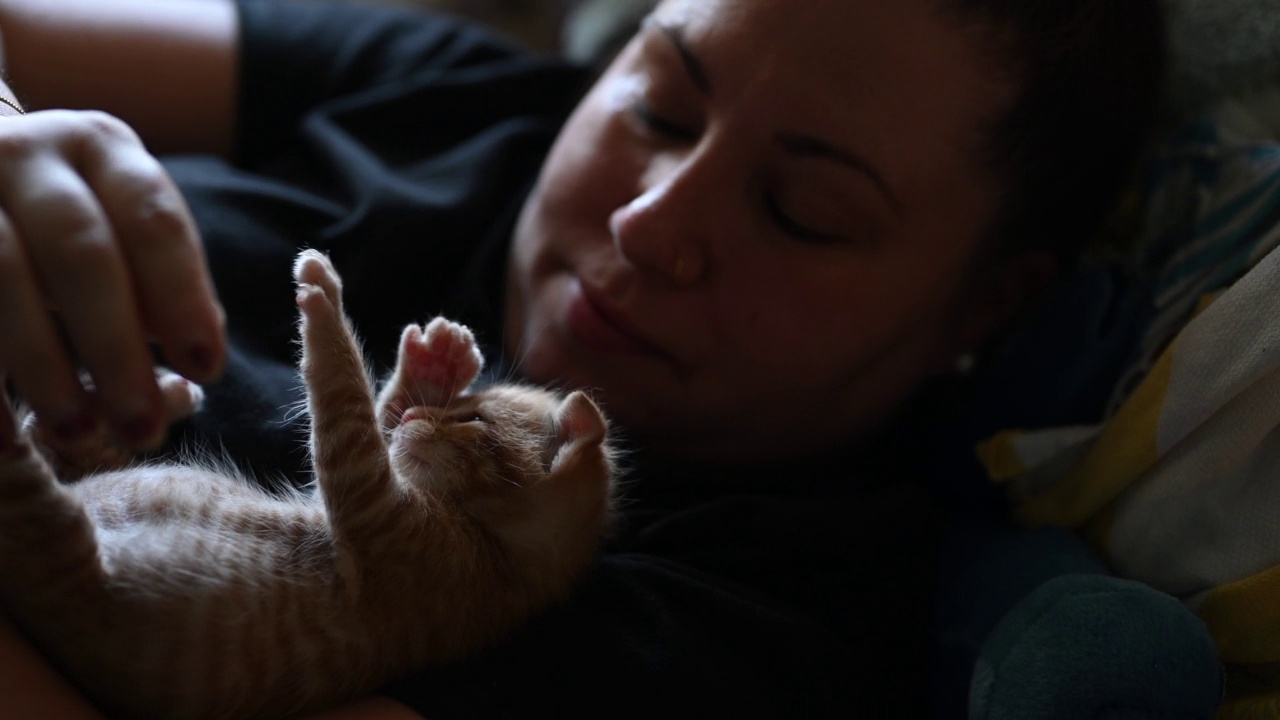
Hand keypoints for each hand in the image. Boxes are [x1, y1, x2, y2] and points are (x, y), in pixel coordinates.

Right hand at [0, 109, 224, 450]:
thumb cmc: (67, 219)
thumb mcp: (120, 225)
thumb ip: (161, 282)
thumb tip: (200, 359)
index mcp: (102, 148)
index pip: (153, 220)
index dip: (183, 298)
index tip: (208, 370)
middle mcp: (26, 154)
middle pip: (79, 251)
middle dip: (116, 346)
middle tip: (143, 426)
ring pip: (2, 275)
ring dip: (43, 366)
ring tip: (80, 432)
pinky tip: (4, 436)